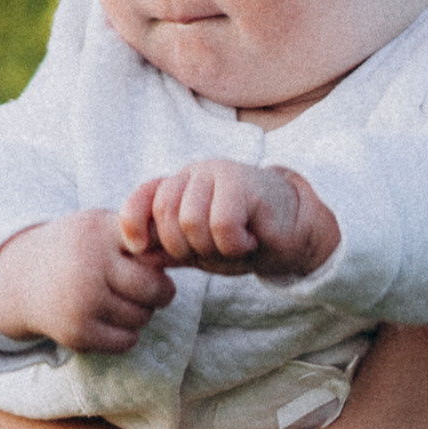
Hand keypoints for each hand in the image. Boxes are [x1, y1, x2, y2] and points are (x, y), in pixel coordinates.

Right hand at [0, 213, 175, 352]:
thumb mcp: (101, 226)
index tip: (150, 261)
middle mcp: (89, 265)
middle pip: (156, 289)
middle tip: (148, 287)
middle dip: (160, 291)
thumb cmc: (79, 249)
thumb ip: (141, 232)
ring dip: (140, 312)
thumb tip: (184, 251)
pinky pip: (127, 341)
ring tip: (120, 300)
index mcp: (99, 231)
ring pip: (143, 317)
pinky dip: (126, 334)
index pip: (155, 249)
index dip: (162, 259)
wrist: (23, 278)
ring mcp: (82, 301)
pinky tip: (109, 319)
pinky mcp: (77, 332)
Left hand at [116, 158, 341, 280]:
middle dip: (184, 247)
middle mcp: (195, 173)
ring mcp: (219, 173)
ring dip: (211, 247)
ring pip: (191, 220)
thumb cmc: (244, 239)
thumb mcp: (198, 249)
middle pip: (165, 214)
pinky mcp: (244, 183)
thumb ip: (167, 248)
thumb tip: (133, 255)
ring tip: (232, 246)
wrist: (295, 234)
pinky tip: (249, 240)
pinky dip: (233, 244)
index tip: (138, 249)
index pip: (143, 196)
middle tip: (211, 251)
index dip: (132, 222)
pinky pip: (222, 224)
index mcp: (179, 185)